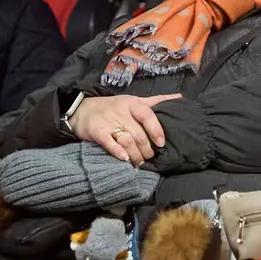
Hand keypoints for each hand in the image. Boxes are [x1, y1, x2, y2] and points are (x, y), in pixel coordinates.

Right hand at [68, 93, 182, 165]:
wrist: (80, 109)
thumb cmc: (112, 107)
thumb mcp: (132, 101)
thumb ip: (155, 101)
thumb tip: (179, 97)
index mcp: (132, 103)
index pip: (147, 115)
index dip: (156, 130)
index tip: (161, 143)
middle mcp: (120, 112)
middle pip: (138, 133)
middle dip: (146, 149)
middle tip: (150, 158)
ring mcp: (108, 121)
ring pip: (127, 140)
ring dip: (135, 154)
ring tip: (139, 162)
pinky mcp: (96, 131)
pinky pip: (109, 143)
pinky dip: (118, 152)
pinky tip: (125, 159)